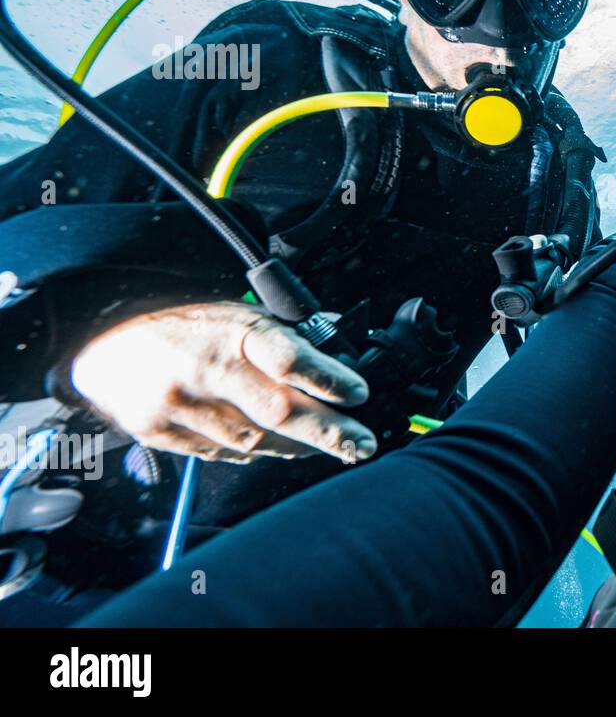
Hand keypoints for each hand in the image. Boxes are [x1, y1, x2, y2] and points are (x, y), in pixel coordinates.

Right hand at [71, 301, 375, 463]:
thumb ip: (282, 335)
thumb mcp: (235, 311)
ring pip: (254, 442)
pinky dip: (253, 455)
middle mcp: (206, 369)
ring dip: (295, 448)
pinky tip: (273, 449)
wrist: (103, 337)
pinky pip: (221, 454)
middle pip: (278, 412)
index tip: (359, 394)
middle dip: (328, 432)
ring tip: (323, 447)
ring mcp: (179, 405)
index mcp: (230, 331)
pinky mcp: (159, 432)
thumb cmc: (183, 325)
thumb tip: (337, 345)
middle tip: (361, 444)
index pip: (288, 357)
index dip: (327, 378)